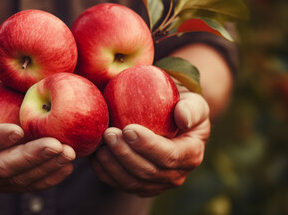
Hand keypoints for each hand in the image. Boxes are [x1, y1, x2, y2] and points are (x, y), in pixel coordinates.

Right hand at [0, 82, 75, 192]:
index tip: (19, 130)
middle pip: (1, 166)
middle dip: (31, 157)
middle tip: (56, 145)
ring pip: (18, 179)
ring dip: (45, 168)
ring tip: (68, 154)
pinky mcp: (6, 183)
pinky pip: (28, 184)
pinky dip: (49, 177)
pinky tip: (66, 166)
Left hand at [90, 91, 209, 196]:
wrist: (169, 118)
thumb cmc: (181, 105)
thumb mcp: (193, 102)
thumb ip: (191, 108)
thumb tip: (183, 118)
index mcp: (191, 155)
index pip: (169, 156)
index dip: (148, 145)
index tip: (128, 128)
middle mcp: (176, 175)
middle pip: (148, 172)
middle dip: (125, 154)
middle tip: (108, 133)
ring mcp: (157, 184)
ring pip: (131, 182)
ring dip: (113, 165)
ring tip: (100, 145)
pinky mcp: (139, 185)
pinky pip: (119, 184)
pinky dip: (105, 172)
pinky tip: (94, 155)